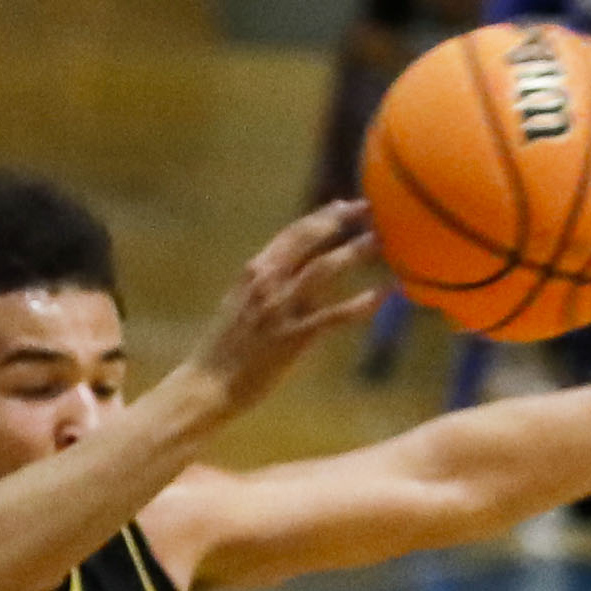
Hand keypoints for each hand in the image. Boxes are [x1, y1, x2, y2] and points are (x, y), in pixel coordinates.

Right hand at [184, 201, 383, 414]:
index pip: (292, 234)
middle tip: (371, 210)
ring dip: (355, 251)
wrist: (207, 384)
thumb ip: (264, 286)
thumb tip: (293, 275)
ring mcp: (280, 308)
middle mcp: (267, 282)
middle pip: (310, 240)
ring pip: (324, 269)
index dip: (321, 217)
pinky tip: (383, 293)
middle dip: (342, 221)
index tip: (344, 206)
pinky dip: (360, 303)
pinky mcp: (293, 337)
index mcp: (254, 272)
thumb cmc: (223, 351)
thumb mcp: (239, 305)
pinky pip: (334, 316)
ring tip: (380, 242)